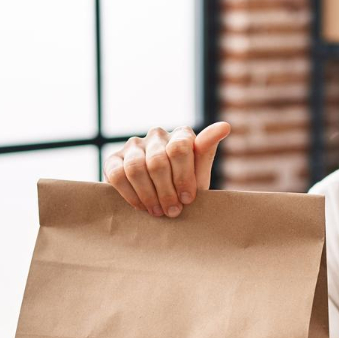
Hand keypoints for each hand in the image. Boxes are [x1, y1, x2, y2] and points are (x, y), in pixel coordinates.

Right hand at [104, 122, 230, 216]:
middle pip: (157, 161)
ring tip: (157, 212)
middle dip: (166, 191)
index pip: (179, 148)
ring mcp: (133, 145)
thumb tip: (225, 126)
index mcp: (181, 134)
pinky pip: (117, 175)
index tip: (188, 200)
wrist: (161, 201)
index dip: (183, 177)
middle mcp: (157, 135)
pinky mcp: (113, 159)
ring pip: (136, 168)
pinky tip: (142, 207)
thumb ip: (207, 151)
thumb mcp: (199, 174)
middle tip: (172, 212)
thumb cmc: (185, 187)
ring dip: (148, 195)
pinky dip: (130, 194)